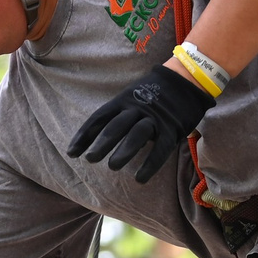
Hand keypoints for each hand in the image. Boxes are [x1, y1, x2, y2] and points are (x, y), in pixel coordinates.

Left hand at [66, 64, 211, 181]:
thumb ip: (116, 115)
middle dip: (102, 143)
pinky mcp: (172, 128)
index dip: (84, 136)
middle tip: (90, 160)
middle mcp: (136, 107)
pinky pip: (161, 147)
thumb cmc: (151, 94)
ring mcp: (154, 118)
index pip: (98, 119)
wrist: (185, 79)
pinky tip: (140, 179)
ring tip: (112, 166)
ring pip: (136, 134)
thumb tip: (94, 137)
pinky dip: (150, 164)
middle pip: (116, 126)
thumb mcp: (130, 98)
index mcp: (122, 100)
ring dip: (124, 151)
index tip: (71, 153)